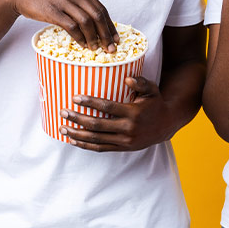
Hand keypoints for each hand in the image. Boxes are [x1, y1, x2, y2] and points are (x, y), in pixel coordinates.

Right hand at [3, 0, 117, 51]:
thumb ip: (80, 2)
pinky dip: (79, 37)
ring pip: (86, 22)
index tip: (116, 38)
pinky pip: (71, 27)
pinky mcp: (53, 11)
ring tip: (95, 48)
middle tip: (111, 48)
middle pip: (97, 16)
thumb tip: (96, 20)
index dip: (110, 25)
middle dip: (106, 34)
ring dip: (93, 38)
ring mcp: (63, 1)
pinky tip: (82, 44)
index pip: (101, 8)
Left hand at [60, 77, 174, 151]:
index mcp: (133, 113)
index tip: (74, 97)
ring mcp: (125, 141)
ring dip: (77, 135)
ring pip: (96, 139)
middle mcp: (128, 129)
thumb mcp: (151, 90)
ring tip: (62, 128)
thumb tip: (127, 79)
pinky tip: (73, 141)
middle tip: (62, 112)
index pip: (107, 107)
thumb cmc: (155, 103)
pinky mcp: (123, 148)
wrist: (166, 125)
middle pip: (97, 125)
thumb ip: (140, 82)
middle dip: (78, 119)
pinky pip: (101, 148)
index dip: (90, 103)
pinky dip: (86, 146)